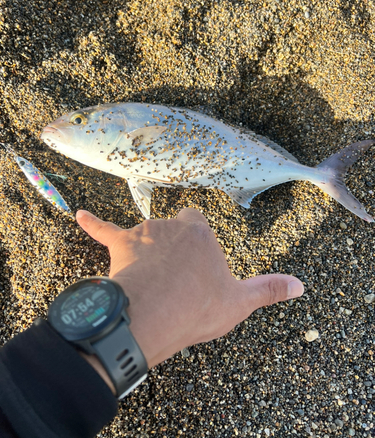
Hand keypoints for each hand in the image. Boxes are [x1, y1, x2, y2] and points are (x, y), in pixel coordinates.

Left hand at [76, 208, 303, 368]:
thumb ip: (269, 289)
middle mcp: (173, 224)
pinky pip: (103, 230)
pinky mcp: (120, 244)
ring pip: (145, 232)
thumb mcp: (239, 302)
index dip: (196, 240)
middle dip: (173, 242)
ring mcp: (144, 232)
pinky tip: (79, 214)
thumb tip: (303, 285)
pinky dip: (92, 223)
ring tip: (148, 278)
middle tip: (175, 274)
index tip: (197, 262)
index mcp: (200, 233)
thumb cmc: (197, 306)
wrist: (154, 315)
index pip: (197, 222)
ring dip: (146, 248)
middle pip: (172, 225)